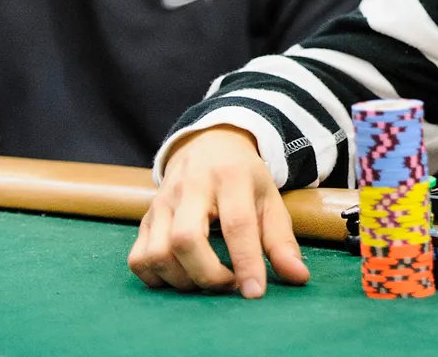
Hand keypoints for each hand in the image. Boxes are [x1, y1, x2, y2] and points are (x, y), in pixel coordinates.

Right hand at [128, 126, 309, 298]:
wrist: (209, 144)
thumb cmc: (243, 177)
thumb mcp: (269, 199)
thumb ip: (282, 240)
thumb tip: (299, 277)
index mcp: (231, 178)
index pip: (237, 224)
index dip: (246, 263)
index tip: (255, 292)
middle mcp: (191, 188)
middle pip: (186, 240)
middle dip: (208, 275)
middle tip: (229, 284)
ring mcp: (162, 202)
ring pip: (157, 253)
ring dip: (182, 280)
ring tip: (207, 279)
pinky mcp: (145, 217)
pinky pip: (138, 258)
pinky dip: (157, 278)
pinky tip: (181, 276)